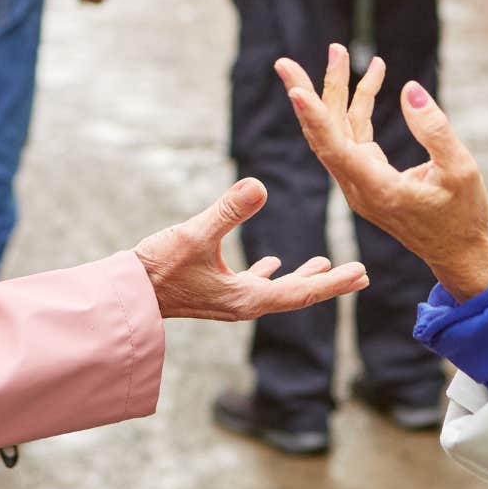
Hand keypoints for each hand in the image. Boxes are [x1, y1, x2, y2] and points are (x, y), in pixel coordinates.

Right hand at [135, 177, 369, 320]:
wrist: (126, 294)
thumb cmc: (157, 268)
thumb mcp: (195, 234)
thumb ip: (229, 211)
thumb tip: (260, 184)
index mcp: (246, 298)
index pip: (301, 292)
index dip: (333, 282)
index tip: (361, 273)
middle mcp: (243, 305)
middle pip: (296, 294)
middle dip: (328, 282)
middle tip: (360, 273)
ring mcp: (228, 300)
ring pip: (277, 290)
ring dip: (302, 277)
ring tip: (325, 265)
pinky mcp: (214, 292)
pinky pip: (252, 284)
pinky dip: (270, 274)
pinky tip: (273, 263)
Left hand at [276, 44, 487, 300]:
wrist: (458, 252)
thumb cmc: (463, 215)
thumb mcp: (460, 170)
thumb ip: (434, 130)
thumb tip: (408, 89)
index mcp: (377, 189)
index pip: (336, 148)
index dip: (314, 117)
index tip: (294, 90)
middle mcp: (359, 186)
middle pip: (324, 135)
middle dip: (308, 94)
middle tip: (284, 62)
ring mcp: (360, 181)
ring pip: (337, 131)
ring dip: (335, 92)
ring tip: (338, 51)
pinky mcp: (368, 174)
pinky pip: (355, 134)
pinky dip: (360, 104)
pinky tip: (372, 75)